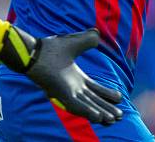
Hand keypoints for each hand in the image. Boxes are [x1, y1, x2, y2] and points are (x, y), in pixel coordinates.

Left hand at [0, 26, 122, 124]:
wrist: (35, 51)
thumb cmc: (50, 49)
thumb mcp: (74, 43)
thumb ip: (87, 40)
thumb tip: (98, 35)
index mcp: (76, 78)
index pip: (95, 89)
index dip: (107, 94)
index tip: (120, 98)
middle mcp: (73, 87)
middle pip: (94, 101)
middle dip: (107, 108)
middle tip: (120, 116)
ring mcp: (68, 92)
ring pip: (88, 106)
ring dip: (101, 113)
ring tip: (112, 120)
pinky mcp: (61, 94)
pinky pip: (77, 106)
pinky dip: (87, 112)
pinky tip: (98, 117)